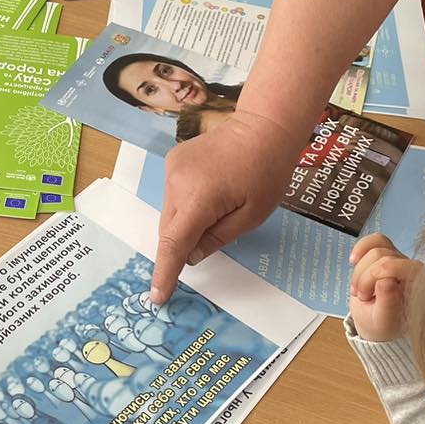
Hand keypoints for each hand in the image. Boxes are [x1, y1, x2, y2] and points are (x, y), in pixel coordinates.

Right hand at [151, 110, 298, 302]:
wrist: (263, 126)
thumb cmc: (266, 172)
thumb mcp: (251, 216)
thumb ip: (218, 238)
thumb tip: (192, 256)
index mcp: (199, 199)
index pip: (173, 244)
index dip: (164, 273)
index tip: (158, 296)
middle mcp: (177, 183)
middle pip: (169, 229)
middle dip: (182, 244)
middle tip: (208, 243)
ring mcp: (172, 168)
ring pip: (170, 213)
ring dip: (185, 223)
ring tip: (218, 209)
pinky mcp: (173, 160)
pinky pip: (173, 195)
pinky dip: (185, 205)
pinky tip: (210, 194)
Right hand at [347, 233, 420, 341]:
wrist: (376, 323)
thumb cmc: (384, 325)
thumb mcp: (383, 321)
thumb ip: (388, 303)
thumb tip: (386, 281)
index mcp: (418, 286)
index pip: (402, 265)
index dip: (378, 274)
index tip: (365, 295)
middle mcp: (412, 269)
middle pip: (383, 257)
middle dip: (365, 277)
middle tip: (363, 297)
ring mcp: (400, 259)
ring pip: (376, 248)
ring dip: (360, 271)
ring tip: (361, 289)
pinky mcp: (387, 253)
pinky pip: (375, 239)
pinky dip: (361, 248)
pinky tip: (353, 261)